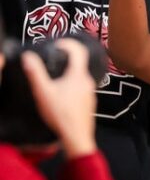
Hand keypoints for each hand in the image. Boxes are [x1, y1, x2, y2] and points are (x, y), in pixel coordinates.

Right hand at [22, 38, 96, 157]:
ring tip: (53, 75)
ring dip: (68, 73)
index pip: (78, 50)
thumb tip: (29, 56)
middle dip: (66, 58)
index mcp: (79, 75)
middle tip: (51, 58)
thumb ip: (36, 73)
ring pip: (79, 76)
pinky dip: (71, 84)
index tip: (57, 43)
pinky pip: (80, 87)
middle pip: (79, 63)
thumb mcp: (43, 92)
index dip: (68, 43)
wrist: (76, 137)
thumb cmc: (60, 114)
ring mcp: (90, 92)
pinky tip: (61, 92)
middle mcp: (88, 81)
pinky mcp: (89, 102)